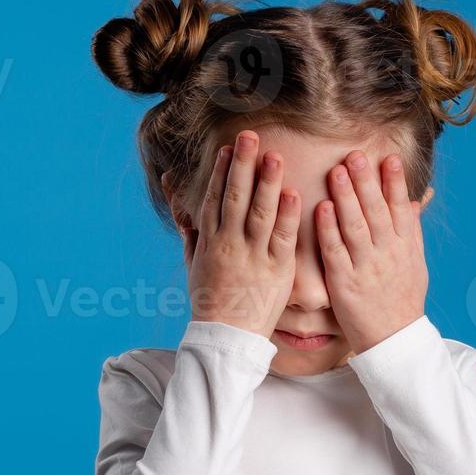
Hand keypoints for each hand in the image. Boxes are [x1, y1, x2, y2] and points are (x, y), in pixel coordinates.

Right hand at [185, 131, 300, 338]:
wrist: (226, 338)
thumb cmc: (210, 303)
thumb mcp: (194, 267)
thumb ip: (191, 236)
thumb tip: (183, 212)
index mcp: (210, 242)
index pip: (214, 199)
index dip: (220, 172)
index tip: (227, 148)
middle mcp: (229, 245)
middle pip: (235, 197)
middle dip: (242, 165)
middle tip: (250, 136)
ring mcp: (253, 257)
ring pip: (260, 212)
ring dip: (267, 182)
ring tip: (274, 155)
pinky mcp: (276, 271)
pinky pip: (283, 239)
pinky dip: (287, 215)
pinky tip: (293, 193)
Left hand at [314, 150, 427, 352]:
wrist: (393, 340)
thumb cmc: (402, 299)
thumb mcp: (415, 263)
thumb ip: (412, 230)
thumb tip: (415, 199)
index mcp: (404, 247)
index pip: (400, 208)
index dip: (394, 182)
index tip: (388, 157)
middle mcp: (387, 254)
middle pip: (376, 211)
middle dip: (366, 182)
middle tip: (356, 155)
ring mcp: (366, 268)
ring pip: (355, 227)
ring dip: (346, 197)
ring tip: (337, 171)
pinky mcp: (345, 283)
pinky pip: (336, 252)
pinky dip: (328, 230)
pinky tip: (321, 208)